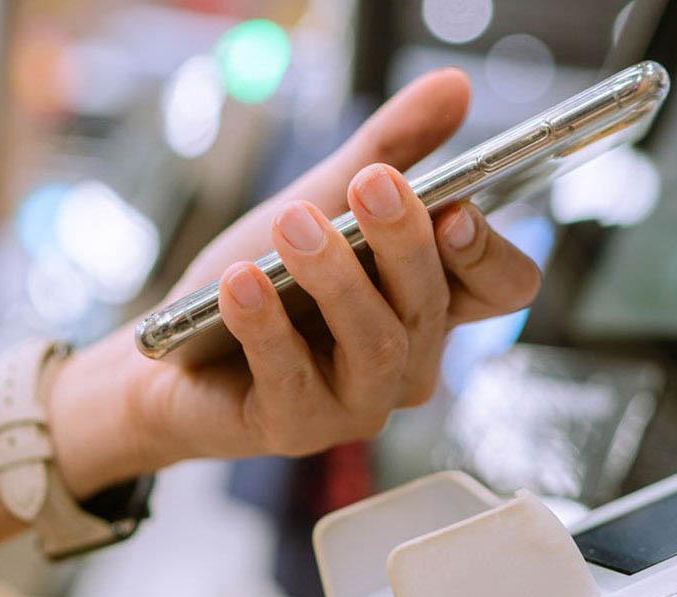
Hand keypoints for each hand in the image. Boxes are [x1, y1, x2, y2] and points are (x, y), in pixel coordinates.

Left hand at [48, 68, 542, 490]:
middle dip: (404, 240)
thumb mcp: (322, 199)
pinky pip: (292, 379)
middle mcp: (409, 360)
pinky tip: (240, 284)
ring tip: (293, 225)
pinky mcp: (297, 430)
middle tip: (371, 183)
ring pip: (376, 344)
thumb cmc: (265, 279)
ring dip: (336, 279)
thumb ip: (389, 147)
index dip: (491, 253)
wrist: (173, 350)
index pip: (504, 286)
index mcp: (433, 303)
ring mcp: (359, 403)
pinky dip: (266, 326)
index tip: (456, 208)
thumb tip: (454, 85)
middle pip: (434, 305)